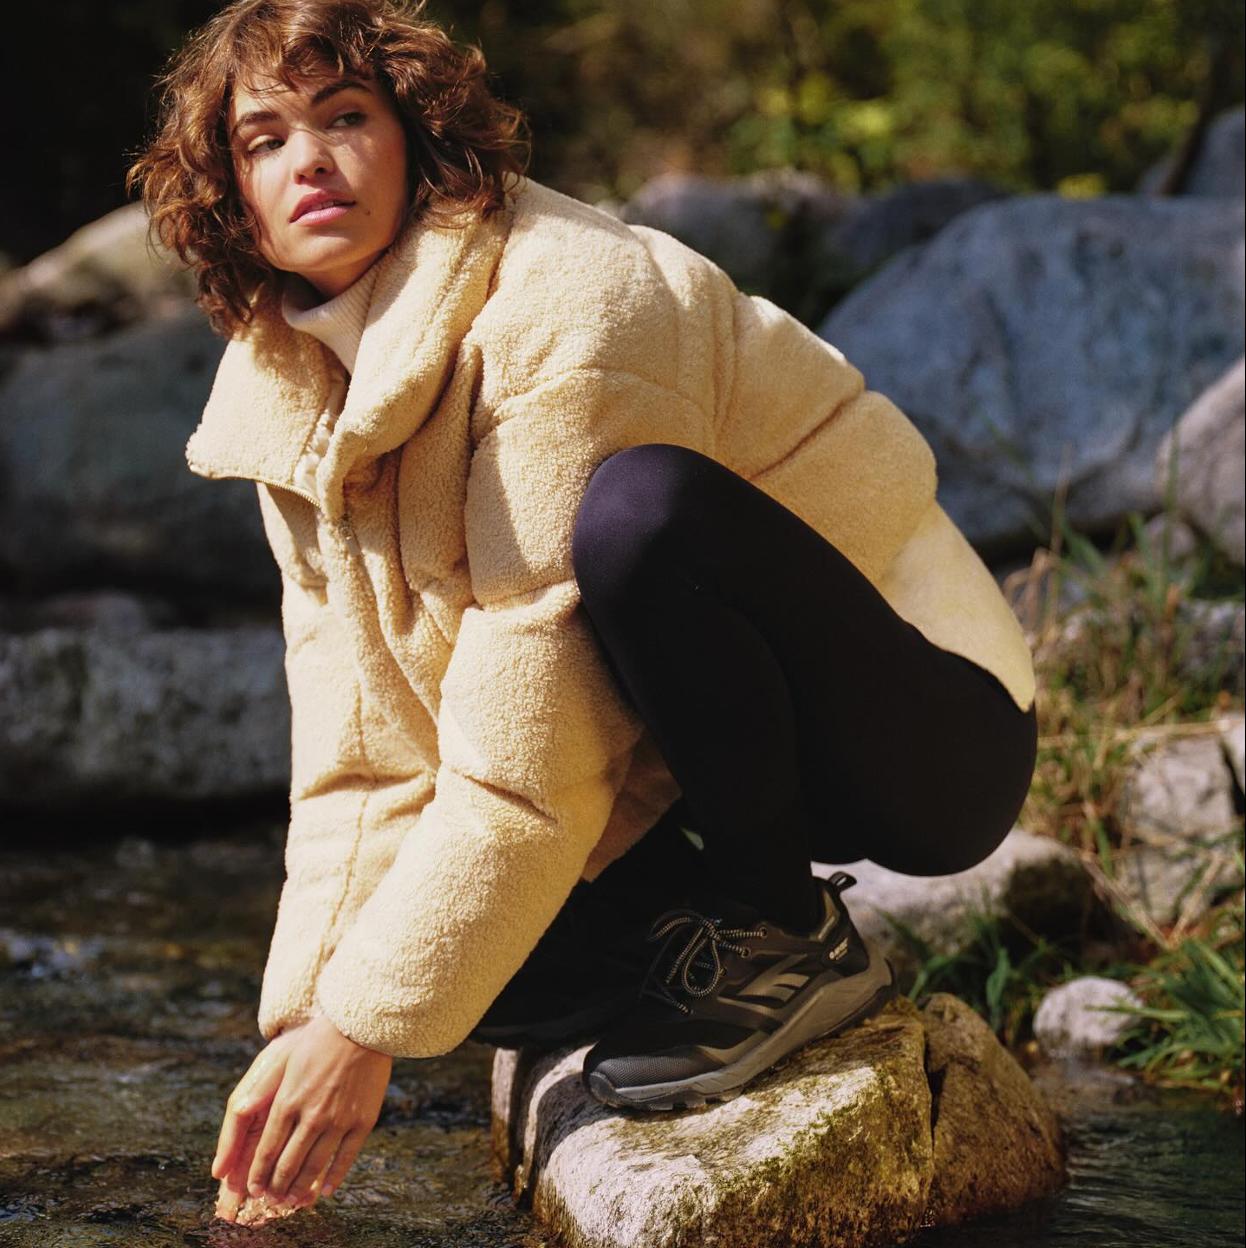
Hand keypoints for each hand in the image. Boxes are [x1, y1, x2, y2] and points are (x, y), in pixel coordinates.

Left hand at [211, 1014, 392, 1212]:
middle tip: (272, 1198)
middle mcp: (311, 1116)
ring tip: (293, 1199)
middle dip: (277, 1185)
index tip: (254, 1188)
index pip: (267, 1150)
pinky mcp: (362, 1121)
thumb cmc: (317, 1041)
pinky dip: (334, 1177)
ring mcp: (339, 1120)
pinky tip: (325, 1189)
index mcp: (288, 1101)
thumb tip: (240, 1117)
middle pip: (289, 1163)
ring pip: (315, 1166)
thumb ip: (263, 1093)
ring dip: (301, 1187)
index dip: (259, 1173)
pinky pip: (345, 1158)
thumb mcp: (283, 1063)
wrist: (359, 1028)